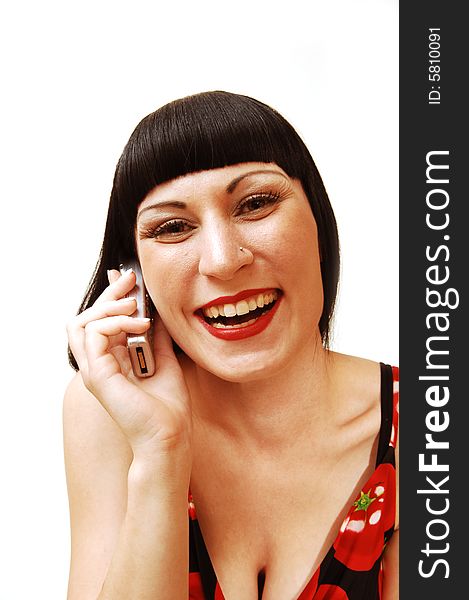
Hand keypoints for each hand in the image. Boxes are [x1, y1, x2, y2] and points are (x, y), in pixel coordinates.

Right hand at [67, 269, 191, 457]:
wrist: (169, 436)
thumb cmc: (168, 406)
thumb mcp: (165, 360)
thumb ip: (158, 337)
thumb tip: (159, 312)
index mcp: (112, 361)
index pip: (101, 322)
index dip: (112, 297)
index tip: (130, 278)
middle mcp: (98, 364)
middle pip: (87, 318)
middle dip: (109, 293)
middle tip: (130, 278)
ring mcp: (95, 370)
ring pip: (81, 322)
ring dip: (109, 306)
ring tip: (135, 306)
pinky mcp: (97, 374)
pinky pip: (94, 333)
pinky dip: (115, 321)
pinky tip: (140, 324)